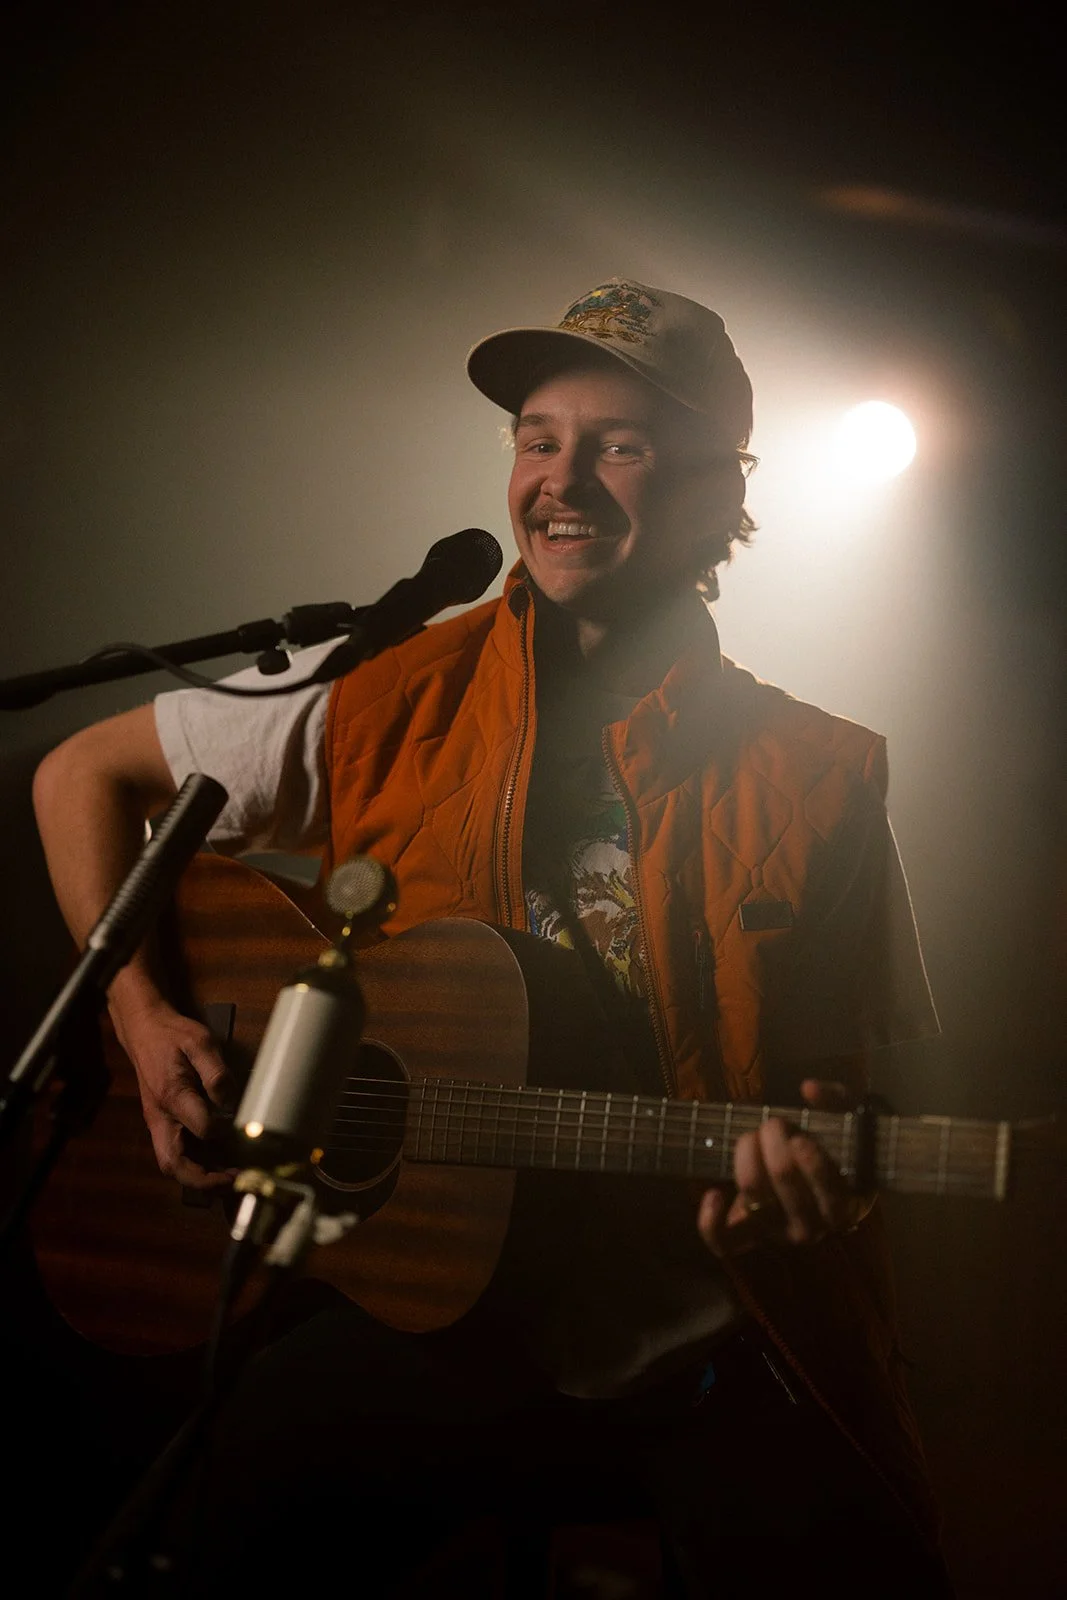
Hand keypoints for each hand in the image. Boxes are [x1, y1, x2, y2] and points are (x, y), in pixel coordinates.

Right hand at [111, 995, 233, 1189]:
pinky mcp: (161, 1123)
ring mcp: (158, 1123)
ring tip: (230, 1178)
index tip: (244, 1131)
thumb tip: (230, 1103)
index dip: (224, 1133)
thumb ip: (216, 1073)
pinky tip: (217, 1164)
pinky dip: (194, 1166)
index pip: (201, 1128)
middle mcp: (160, 1117)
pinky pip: (174, 1153)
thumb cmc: (173, 1035)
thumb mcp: (200, 1042)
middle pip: (173, 1164)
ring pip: (171, 1163)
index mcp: (173, 1096)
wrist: (143, 1030)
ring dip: (198, 1178)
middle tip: (232, 1181)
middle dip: (202, 1181)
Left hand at [697, 1079, 872, 1257]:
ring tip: (751, 1136)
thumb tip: (810, 1089)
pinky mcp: (749, 1235)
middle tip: (775, 1124)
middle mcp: (813, 1227)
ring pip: (756, 1206)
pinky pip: (726, 1243)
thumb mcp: (844, 1118)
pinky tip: (714, 1193)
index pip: (834, 1201)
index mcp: (845, 1206)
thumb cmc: (831, 1145)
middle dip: (775, 1148)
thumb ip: (836, 1099)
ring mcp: (778, 1232)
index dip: (815, 1170)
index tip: (801, 1139)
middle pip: (787, 1190)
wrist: (809, 1171)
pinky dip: (712, 1223)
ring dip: (748, 1164)